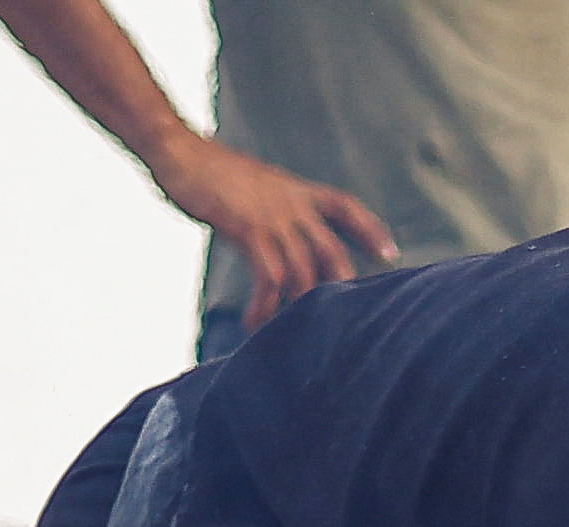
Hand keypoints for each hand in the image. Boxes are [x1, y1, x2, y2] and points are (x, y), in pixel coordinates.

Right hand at [151, 129, 391, 330]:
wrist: (178, 151)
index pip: (345, 206)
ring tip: (286, 332)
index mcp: (296, 189)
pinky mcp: (249, 230)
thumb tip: (281, 233)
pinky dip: (265, 305)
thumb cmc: (210, 171)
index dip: (370, 229)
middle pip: (333, 250)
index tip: (390, 253)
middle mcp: (292, 203)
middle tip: (339, 319)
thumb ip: (276, 207)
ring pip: (304, 271)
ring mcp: (273, 217)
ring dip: (297, 307)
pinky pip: (270, 277)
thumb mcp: (256, 183)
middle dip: (340, 288)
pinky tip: (255, 322)